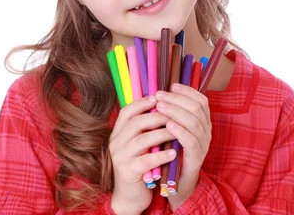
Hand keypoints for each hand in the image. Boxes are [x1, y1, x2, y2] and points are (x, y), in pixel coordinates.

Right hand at [109, 95, 176, 214]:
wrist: (129, 195)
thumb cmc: (138, 165)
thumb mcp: (137, 145)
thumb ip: (143, 129)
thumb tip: (160, 107)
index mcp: (117, 133)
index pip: (127, 111)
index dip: (143, 103)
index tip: (159, 98)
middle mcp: (115, 142)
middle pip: (136, 123)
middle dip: (158, 117)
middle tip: (175, 115)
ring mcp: (120, 157)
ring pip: (142, 140)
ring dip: (162, 134)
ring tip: (178, 132)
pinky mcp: (128, 172)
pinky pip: (146, 160)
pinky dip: (161, 155)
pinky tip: (174, 153)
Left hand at [155, 83, 211, 208]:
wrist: (176, 180)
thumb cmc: (172, 149)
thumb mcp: (173, 129)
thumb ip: (171, 113)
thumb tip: (158, 92)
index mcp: (202, 121)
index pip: (201, 100)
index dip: (187, 91)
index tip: (171, 86)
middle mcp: (206, 131)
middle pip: (196, 108)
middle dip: (177, 99)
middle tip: (159, 96)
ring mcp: (203, 144)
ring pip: (194, 122)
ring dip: (176, 112)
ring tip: (160, 107)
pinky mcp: (196, 158)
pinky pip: (191, 141)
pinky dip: (180, 131)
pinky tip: (168, 125)